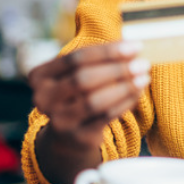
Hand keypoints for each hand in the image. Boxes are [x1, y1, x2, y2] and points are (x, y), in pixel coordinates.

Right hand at [29, 40, 148, 183]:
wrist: (67, 136)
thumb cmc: (77, 94)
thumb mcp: (76, 74)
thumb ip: (98, 59)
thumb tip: (133, 48)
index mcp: (39, 76)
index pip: (76, 58)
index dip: (108, 51)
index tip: (136, 46)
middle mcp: (43, 99)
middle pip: (83, 79)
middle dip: (117, 69)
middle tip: (143, 63)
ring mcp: (58, 121)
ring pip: (95, 101)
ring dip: (124, 87)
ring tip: (144, 77)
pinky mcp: (77, 137)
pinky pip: (106, 117)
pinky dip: (125, 102)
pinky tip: (138, 93)